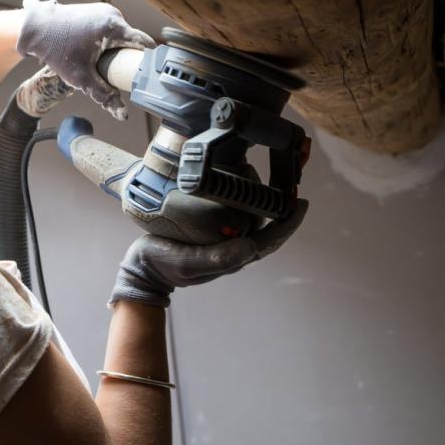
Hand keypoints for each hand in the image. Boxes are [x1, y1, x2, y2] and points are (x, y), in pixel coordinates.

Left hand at [16, 0, 154, 120]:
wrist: (35, 28)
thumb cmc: (56, 50)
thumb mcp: (81, 77)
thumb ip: (103, 95)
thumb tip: (121, 114)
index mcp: (114, 26)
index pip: (144, 44)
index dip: (146, 62)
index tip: (144, 75)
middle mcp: (113, 14)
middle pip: (131, 42)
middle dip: (126, 58)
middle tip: (115, 73)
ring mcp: (105, 10)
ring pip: (121, 36)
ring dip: (116, 50)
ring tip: (101, 62)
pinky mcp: (97, 10)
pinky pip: (111, 29)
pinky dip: (107, 41)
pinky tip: (94, 51)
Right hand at [110, 199, 309, 306]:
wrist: (142, 268)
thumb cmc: (164, 264)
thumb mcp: (188, 262)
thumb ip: (218, 258)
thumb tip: (250, 247)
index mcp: (233, 258)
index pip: (270, 240)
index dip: (289, 222)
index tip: (302, 203)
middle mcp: (232, 249)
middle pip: (265, 227)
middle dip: (277, 205)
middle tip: (282, 182)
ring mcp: (221, 242)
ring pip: (251, 220)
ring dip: (259, 199)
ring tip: (257, 176)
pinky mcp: (209, 234)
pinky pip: (234, 216)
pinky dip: (241, 200)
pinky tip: (235, 185)